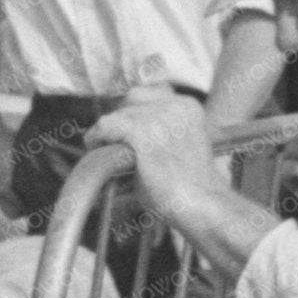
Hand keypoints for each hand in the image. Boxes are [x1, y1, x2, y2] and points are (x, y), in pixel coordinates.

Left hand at [91, 88, 221, 219]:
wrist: (201, 204)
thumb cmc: (189, 186)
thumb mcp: (177, 145)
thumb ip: (156, 131)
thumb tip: (122, 132)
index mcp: (188, 106)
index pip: (151, 92)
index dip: (134, 110)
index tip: (126, 128)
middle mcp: (175, 105)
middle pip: (131, 98)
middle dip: (121, 119)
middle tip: (113, 141)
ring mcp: (158, 117)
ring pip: (117, 114)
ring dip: (108, 133)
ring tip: (106, 151)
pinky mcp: (142, 133)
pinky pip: (105, 127)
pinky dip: (97, 138)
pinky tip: (96, 150)